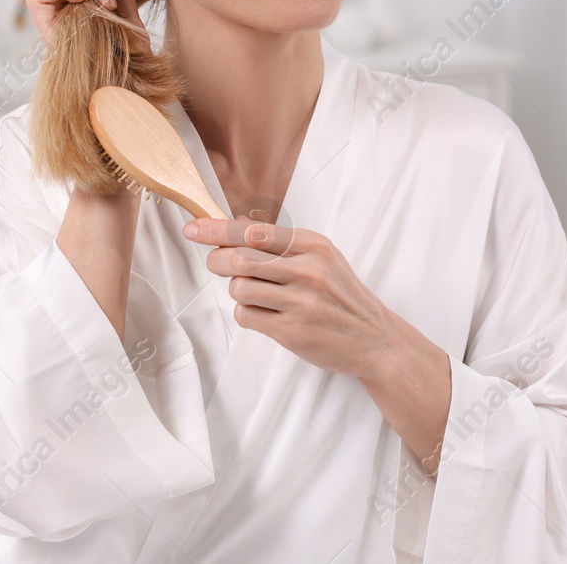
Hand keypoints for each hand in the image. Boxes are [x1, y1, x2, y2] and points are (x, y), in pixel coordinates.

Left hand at [186, 217, 453, 470]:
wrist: (373, 338)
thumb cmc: (341, 295)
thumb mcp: (321, 258)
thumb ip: (282, 245)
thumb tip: (233, 230)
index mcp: (313, 245)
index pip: (253, 231)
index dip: (216, 229)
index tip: (192, 228)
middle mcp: (307, 270)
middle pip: (239, 259)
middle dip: (218, 261)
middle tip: (217, 264)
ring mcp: (300, 302)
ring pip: (239, 289)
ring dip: (237, 291)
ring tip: (254, 294)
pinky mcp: (292, 331)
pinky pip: (247, 316)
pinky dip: (246, 314)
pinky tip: (263, 314)